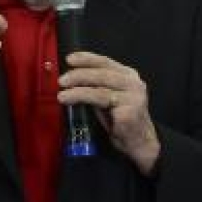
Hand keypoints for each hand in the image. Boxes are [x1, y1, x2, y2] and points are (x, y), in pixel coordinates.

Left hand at [58, 51, 159, 174]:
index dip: (87, 58)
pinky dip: (83, 98)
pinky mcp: (129, 110)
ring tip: (62, 94)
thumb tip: (71, 79)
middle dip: (79, 74)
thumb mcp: (107, 99)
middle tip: (62, 80)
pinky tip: (71, 100)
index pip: (106, 62)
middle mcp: (133, 83)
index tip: (70, 58)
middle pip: (102, 73)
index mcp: (128, 75)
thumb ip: (95, 87)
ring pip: (100, 88)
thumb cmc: (120, 121)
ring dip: (77, 89)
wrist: (139, 143)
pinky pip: (101, 101)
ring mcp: (133, 96)